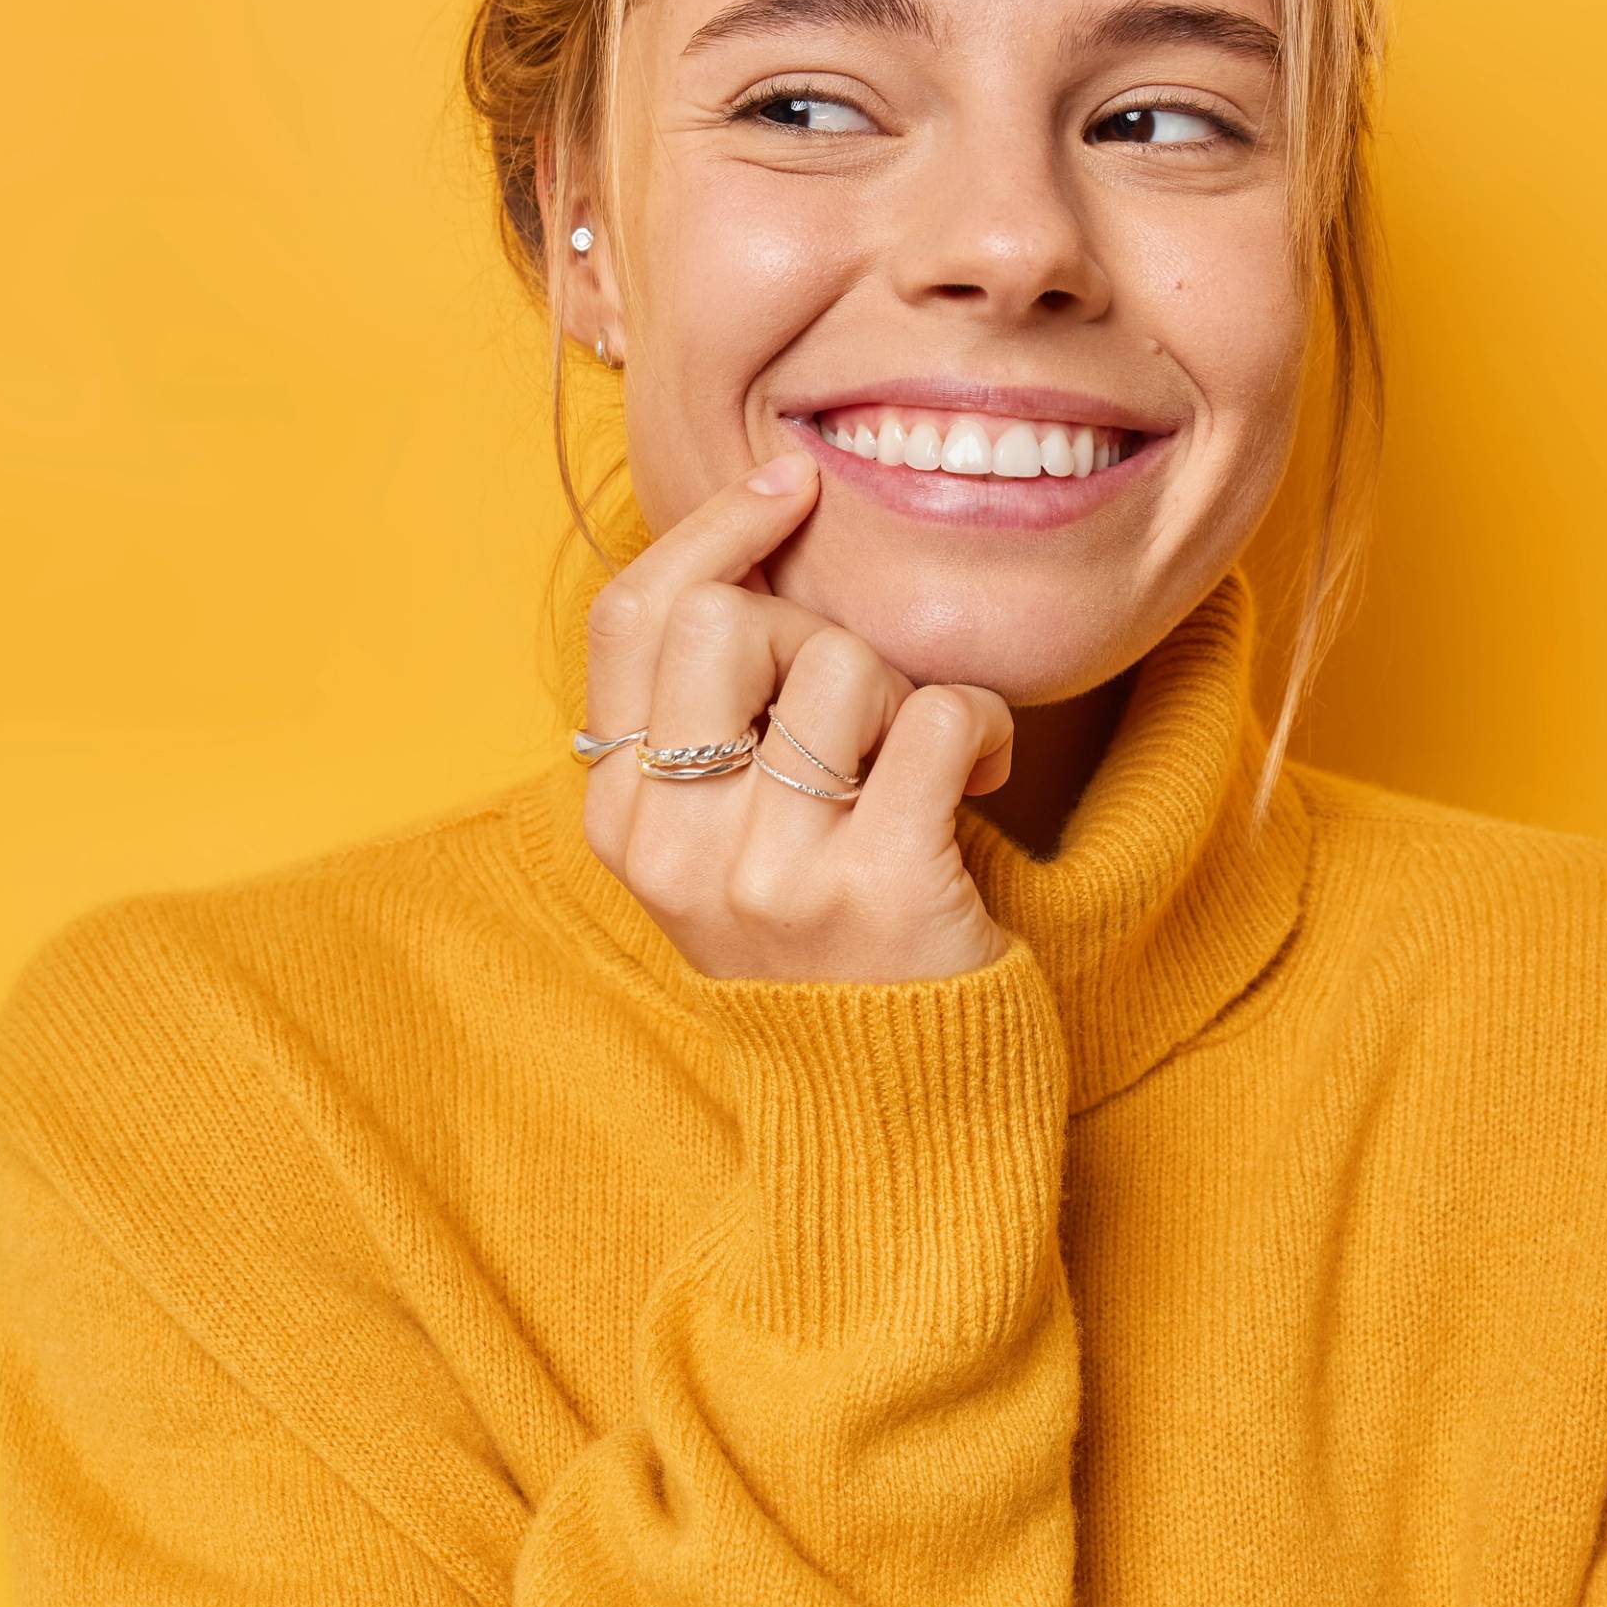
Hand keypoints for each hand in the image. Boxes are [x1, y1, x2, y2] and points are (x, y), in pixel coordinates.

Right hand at [580, 453, 1018, 982]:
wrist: (888, 1118)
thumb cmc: (819, 943)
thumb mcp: (715, 842)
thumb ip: (706, 721)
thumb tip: (758, 532)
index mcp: (621, 820)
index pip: (632, 617)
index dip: (715, 527)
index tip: (791, 487)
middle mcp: (676, 849)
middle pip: (727, 619)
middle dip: (814, 627)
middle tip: (860, 704)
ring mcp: (771, 875)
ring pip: (841, 662)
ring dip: (907, 690)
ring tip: (926, 758)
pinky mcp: (879, 892)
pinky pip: (940, 718)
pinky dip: (984, 726)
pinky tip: (984, 774)